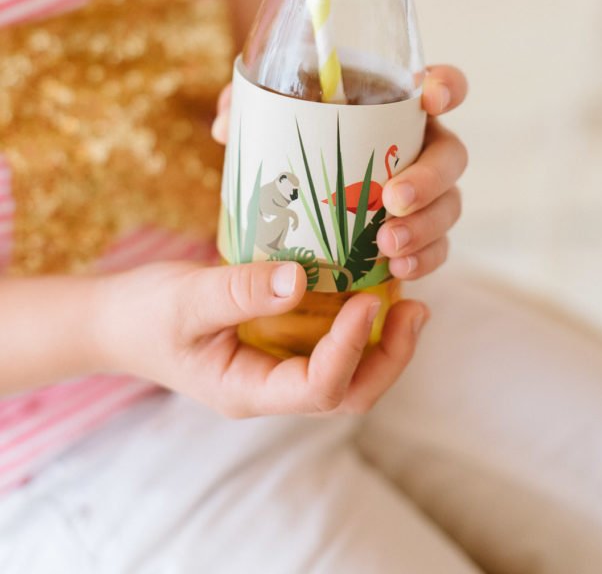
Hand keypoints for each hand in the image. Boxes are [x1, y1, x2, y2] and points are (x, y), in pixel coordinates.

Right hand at [97, 260, 427, 417]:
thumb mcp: (186, 298)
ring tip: (406, 299)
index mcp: (248, 390)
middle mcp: (272, 387)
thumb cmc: (144, 312)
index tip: (365, 302)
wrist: (116, 318)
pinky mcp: (279, 342)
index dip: (350, 350)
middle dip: (388, 356)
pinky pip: (330, 342)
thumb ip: (239, 290)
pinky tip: (370, 285)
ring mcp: (277, 367)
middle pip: (348, 392)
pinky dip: (358, 322)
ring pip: (347, 372)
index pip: (318, 389)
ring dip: (382, 341)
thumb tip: (299, 279)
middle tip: (414, 308)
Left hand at [211, 65, 467, 283]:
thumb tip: (226, 127)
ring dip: (426, 226)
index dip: (445, 87)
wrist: (295, 197)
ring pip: (450, 205)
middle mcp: (421, 145)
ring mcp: (427, 191)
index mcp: (396, 105)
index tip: (428, 99)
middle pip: (452, 155)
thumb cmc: (289, 142)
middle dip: (430, 177)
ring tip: (387, 246)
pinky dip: (424, 259)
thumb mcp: (266, 118)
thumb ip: (245, 108)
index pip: (440, 86)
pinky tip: (398, 269)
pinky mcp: (420, 233)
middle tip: (393, 198)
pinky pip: (438, 247)